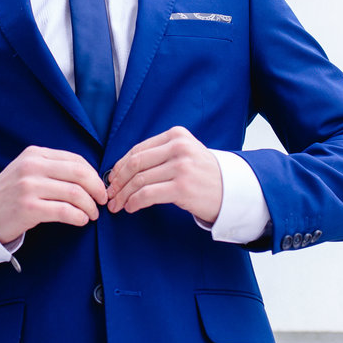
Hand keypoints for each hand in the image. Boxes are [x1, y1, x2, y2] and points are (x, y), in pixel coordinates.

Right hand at [0, 146, 107, 244]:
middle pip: (79, 174)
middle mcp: (32, 167)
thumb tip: (90, 177)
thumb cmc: (13, 193)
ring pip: (74, 193)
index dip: (94, 175)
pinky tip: (81, 220)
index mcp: (35, 154)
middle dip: (97, 189)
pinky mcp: (28, 208)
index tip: (100, 188)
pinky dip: (78, 216)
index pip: (75, 160)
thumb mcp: (29, 171)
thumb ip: (54, 168)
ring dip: (90, 206)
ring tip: (92, 214)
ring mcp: (29, 187)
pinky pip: (64, 211)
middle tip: (102, 201)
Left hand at [106, 126, 222, 222]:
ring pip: (139, 180)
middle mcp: (179, 147)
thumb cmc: (203, 174)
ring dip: (123, 194)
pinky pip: (148, 194)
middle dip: (118, 181)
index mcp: (177, 135)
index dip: (120, 165)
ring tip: (117, 204)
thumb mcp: (185, 153)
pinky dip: (134, 202)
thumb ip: (159, 154)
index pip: (138, 149)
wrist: (232, 191)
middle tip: (110, 194)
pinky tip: (130, 208)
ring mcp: (182, 167)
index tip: (112, 178)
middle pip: (136, 164)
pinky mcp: (182, 187)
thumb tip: (121, 169)